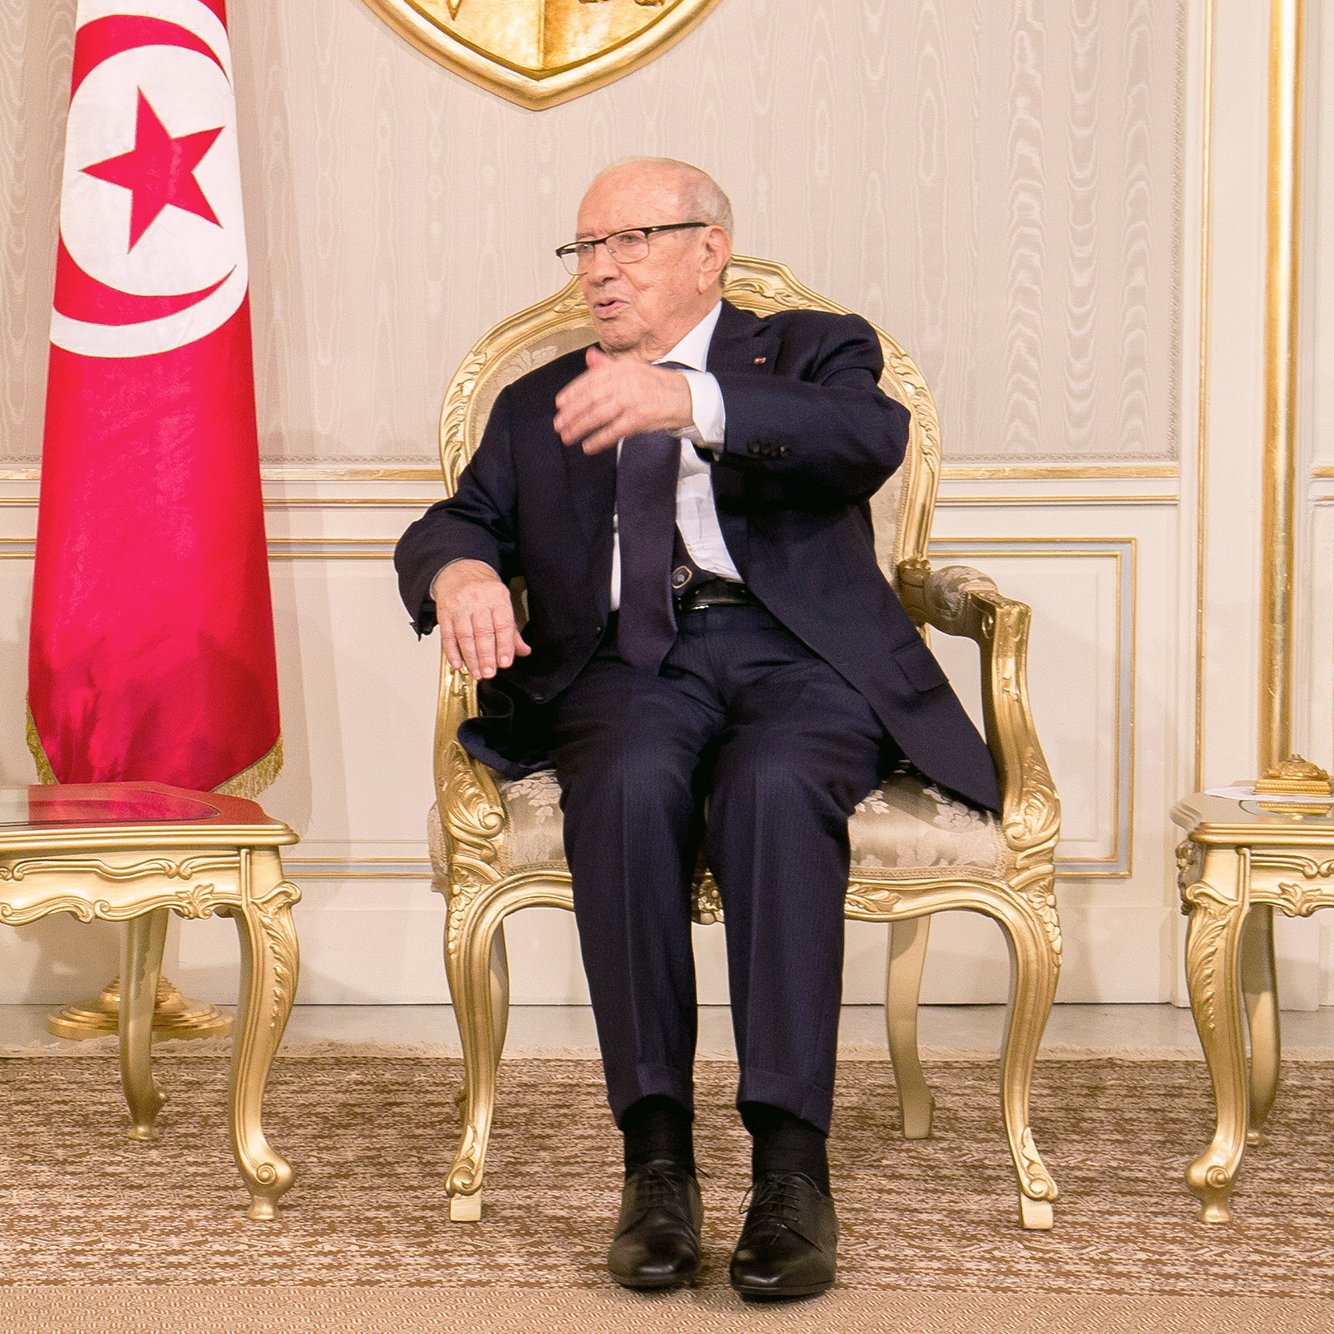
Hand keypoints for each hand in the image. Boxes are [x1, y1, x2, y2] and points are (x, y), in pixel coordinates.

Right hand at [431, 559, 530, 678]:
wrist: (458, 570)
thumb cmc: (483, 589)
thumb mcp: (502, 603)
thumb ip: (511, 630)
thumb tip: (523, 650)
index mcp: (497, 596)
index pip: (503, 625)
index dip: (504, 646)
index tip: (505, 663)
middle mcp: (478, 599)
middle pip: (483, 632)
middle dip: (486, 656)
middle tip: (489, 672)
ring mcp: (459, 605)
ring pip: (465, 636)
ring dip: (470, 658)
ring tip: (476, 672)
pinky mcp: (444, 611)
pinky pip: (448, 635)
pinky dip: (452, 652)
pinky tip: (458, 663)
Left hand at [553, 347, 694, 454]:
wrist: (687, 397)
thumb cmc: (657, 385)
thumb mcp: (633, 369)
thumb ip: (609, 365)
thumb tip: (589, 356)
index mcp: (621, 368)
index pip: (590, 379)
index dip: (572, 392)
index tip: (560, 403)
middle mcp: (625, 382)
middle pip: (591, 398)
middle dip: (572, 413)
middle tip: (558, 424)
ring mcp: (632, 400)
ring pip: (598, 415)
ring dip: (580, 427)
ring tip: (567, 437)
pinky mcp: (639, 418)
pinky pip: (614, 431)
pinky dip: (599, 439)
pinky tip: (588, 446)